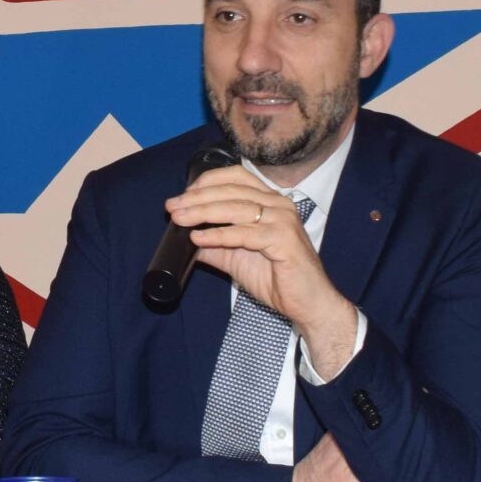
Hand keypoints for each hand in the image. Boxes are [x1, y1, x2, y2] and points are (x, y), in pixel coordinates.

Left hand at [165, 169, 356, 371]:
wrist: (308, 304)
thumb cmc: (278, 278)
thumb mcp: (237, 257)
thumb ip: (214, 245)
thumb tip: (184, 240)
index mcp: (270, 201)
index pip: (236, 177)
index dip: (207, 182)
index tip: (182, 195)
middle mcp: (278, 204)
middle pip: (232, 191)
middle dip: (197, 198)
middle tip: (172, 207)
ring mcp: (283, 220)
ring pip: (236, 208)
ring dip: (203, 213)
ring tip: (180, 220)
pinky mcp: (284, 240)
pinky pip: (245, 234)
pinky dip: (219, 235)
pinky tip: (200, 238)